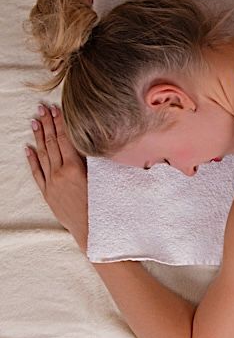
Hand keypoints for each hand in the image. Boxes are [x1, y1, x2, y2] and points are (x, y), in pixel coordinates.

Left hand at [26, 103, 88, 253]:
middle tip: (43, 108)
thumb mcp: (102, 178)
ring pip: (43, 155)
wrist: (91, 229)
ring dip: (38, 137)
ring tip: (35, 122)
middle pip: (52, 143)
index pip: (65, 139)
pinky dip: (32, 160)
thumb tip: (93, 142)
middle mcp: (60, 173)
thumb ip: (95, 161)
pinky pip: (37, 173)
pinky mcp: (47, 192)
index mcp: (75, 168)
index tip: (57, 109)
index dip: (61, 123)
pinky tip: (28, 149)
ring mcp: (52, 183)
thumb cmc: (102, 204)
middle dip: (48, 124)